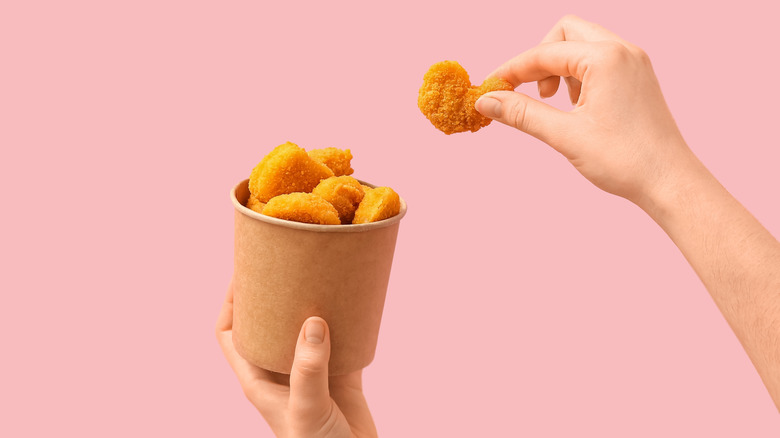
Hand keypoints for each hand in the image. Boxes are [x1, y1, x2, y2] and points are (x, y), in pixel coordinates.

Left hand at [216, 281, 376, 437]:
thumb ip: (307, 367)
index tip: (243, 272)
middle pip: (267, 322)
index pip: (229, 333)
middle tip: (286, 264)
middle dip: (273, 295)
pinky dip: (346, 319)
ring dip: (310, 303)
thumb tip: (314, 322)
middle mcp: (280, 369)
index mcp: (258, 377)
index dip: (230, 302)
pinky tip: (353, 303)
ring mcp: (310, 370)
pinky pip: (341, 338)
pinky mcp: (340, 373)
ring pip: (303, 327)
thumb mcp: (306, 407)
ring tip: (319, 275)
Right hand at [475, 14, 701, 208]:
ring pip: (582, 45)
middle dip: (539, 60)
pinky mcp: (638, 77)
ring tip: (558, 104)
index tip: (491, 89)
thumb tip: (486, 102)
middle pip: (565, 33)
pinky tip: (577, 108)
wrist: (669, 182)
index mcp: (606, 58)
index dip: (512, 71)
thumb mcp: (564, 135)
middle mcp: (623, 50)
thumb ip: (522, 114)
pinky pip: (599, 60)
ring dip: (559, 68)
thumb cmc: (625, 160)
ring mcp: (634, 62)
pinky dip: (579, 76)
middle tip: (529, 92)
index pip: (544, 53)